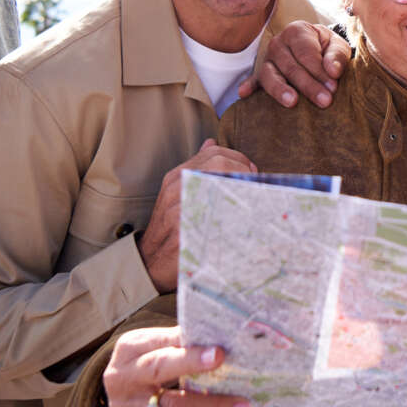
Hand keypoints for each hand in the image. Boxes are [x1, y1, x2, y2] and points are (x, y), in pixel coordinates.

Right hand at [102, 326, 249, 406]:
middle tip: (238, 396)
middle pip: (166, 385)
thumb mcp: (155, 341)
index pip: (162, 350)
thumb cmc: (146, 357)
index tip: (219, 355)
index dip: (190, 356)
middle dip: (203, 386)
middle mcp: (121, 380)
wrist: (120, 385)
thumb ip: (179, 340)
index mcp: (129, 350)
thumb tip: (219, 339)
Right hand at [138, 139, 255, 291]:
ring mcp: (179, 206)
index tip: (252, 171)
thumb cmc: (170, 228)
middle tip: (256, 185)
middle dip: (244, 171)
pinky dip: (235, 211)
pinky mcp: (184, 228)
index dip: (239, 159)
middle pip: (219, 163)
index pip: (214, 153)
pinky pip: (217, 211)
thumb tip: (211, 143)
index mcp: (176, 176)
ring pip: (221, 183)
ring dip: (243, 188)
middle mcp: (176, 187)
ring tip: (252, 199)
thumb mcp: (178, 193)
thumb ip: (197, 169)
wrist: (150, 262)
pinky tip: (242, 218)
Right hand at [236, 21, 347, 107]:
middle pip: (291, 67)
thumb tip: (333, 71)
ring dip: (281, 89)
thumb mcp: (337, 46)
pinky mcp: (260, 74)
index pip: (307, 54)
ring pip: (270, 75)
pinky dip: (249, 86)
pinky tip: (244, 94)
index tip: (333, 87)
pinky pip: (253, 80)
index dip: (320, 71)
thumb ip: (337, 56)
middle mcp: (278, 43)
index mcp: (296, 31)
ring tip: (292, 102)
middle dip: (308, 85)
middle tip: (324, 101)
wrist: (314, 48)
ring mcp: (267, 59)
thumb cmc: (326, 48)